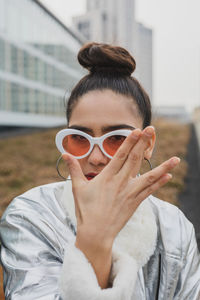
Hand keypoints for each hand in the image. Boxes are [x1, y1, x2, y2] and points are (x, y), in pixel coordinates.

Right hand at [62, 126, 179, 246]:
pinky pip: (150, 190)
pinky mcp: (135, 202)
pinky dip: (159, 183)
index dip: (129, 141)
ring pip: (149, 176)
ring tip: (176, 159)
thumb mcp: (77, 188)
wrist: (96, 233)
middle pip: (135, 159)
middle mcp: (121, 182)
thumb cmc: (85, 210)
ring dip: (163, 166)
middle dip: (143, 143)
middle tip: (151, 129)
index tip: (137, 130)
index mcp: (107, 177)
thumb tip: (65, 154)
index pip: (120, 155)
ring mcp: (130, 192)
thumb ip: (74, 169)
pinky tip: (168, 176)